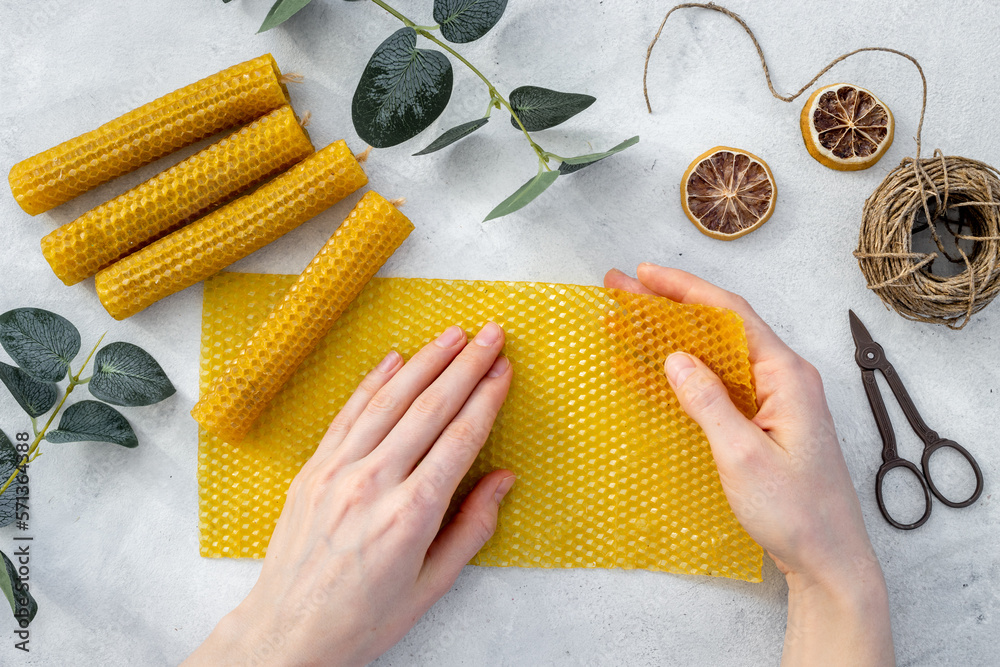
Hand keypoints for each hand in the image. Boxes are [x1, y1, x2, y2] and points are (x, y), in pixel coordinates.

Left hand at [185, 323, 514, 666]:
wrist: (289, 631)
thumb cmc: (363, 618)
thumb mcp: (432, 585)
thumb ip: (472, 528)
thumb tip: (502, 479)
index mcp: (411, 515)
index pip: (460, 439)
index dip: (486, 398)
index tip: (504, 369)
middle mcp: (374, 483)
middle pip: (430, 409)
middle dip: (466, 366)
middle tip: (491, 335)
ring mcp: (338, 471)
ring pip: (390, 401)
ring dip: (425, 362)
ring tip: (452, 335)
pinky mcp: (314, 469)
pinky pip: (349, 414)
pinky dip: (374, 383)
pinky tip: (395, 359)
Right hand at [606, 264, 893, 666]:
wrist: (828, 559)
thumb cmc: (796, 512)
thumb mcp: (743, 456)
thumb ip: (708, 402)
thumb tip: (676, 358)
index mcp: (787, 376)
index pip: (731, 314)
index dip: (684, 289)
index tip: (644, 276)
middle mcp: (784, 378)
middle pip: (721, 327)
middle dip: (670, 306)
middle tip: (623, 290)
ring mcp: (776, 399)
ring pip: (718, 353)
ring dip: (675, 336)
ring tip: (630, 321)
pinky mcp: (766, 420)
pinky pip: (722, 383)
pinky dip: (687, 371)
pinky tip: (658, 368)